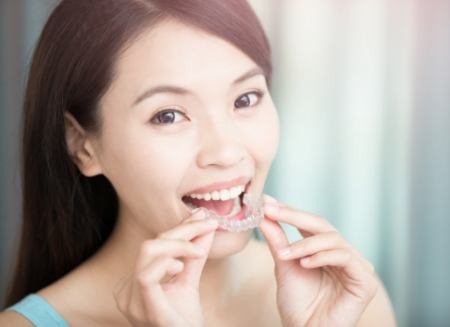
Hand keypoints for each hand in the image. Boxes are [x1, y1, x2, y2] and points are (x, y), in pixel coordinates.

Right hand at [113, 209, 217, 326]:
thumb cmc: (184, 322)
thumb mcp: (190, 282)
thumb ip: (194, 256)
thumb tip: (206, 226)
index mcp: (135, 282)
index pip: (154, 245)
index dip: (179, 228)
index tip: (203, 218)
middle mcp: (128, 290)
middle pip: (150, 244)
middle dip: (180, 231)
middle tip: (206, 225)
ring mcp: (131, 300)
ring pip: (147, 253)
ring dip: (177, 244)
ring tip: (197, 251)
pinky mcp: (143, 308)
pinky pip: (147, 275)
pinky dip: (167, 262)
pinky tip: (181, 267)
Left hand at [259, 195, 377, 326]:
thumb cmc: (297, 304)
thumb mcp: (284, 265)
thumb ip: (278, 240)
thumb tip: (265, 214)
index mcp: (325, 249)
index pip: (309, 223)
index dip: (289, 211)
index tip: (267, 202)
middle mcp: (343, 254)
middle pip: (322, 224)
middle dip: (294, 215)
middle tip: (272, 211)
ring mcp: (356, 266)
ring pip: (333, 239)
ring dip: (305, 243)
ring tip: (285, 254)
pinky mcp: (365, 281)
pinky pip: (345, 257)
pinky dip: (322, 257)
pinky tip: (304, 264)